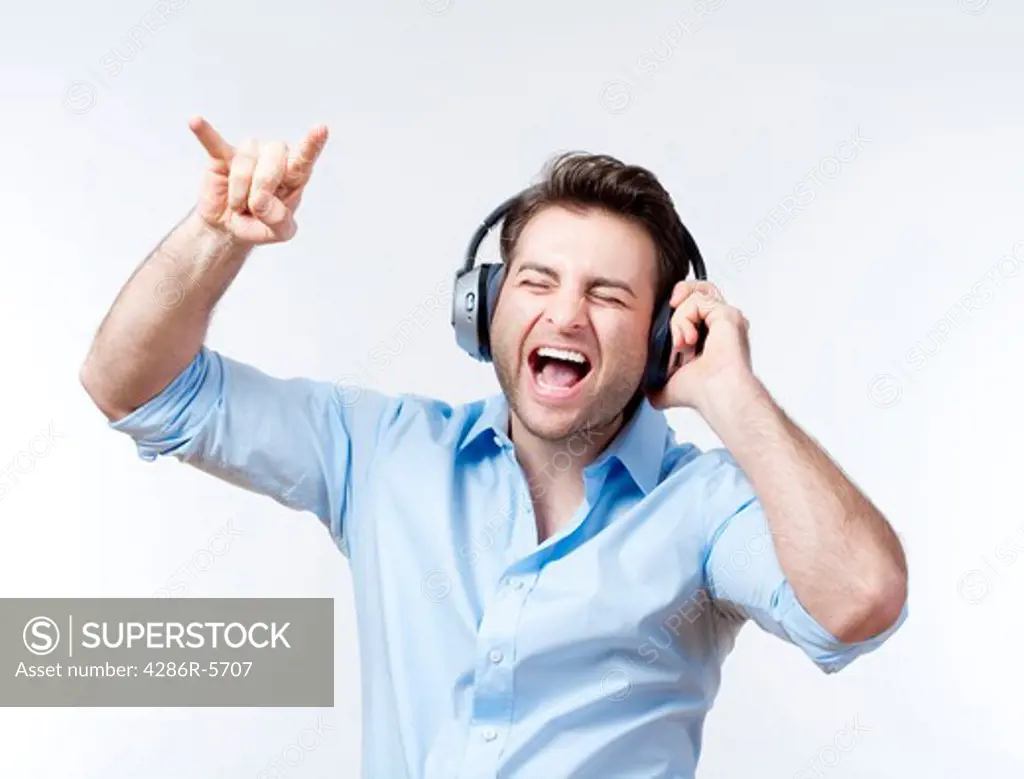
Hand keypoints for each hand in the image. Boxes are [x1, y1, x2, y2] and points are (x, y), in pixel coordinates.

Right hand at [188, 116, 328, 244]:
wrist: (229, 229)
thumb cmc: (260, 224)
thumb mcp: (279, 233)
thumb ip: (280, 221)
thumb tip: (263, 202)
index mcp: (294, 175)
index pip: (305, 157)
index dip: (312, 144)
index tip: (321, 129)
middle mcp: (274, 158)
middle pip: (274, 156)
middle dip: (263, 185)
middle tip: (255, 207)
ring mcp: (248, 154)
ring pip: (245, 160)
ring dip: (240, 189)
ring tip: (238, 205)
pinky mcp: (221, 156)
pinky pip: (213, 142)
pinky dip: (205, 133)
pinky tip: (195, 121)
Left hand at [647, 280, 755, 411]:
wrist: (715, 393)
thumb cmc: (700, 392)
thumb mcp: (666, 386)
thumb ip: (654, 381)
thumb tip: (646, 389)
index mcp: (709, 337)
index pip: (691, 307)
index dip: (673, 312)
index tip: (670, 337)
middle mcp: (718, 326)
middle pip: (695, 291)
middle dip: (674, 308)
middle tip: (673, 338)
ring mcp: (724, 318)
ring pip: (693, 295)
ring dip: (678, 319)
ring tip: (680, 342)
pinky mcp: (727, 313)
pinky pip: (696, 300)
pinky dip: (684, 319)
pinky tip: (688, 340)